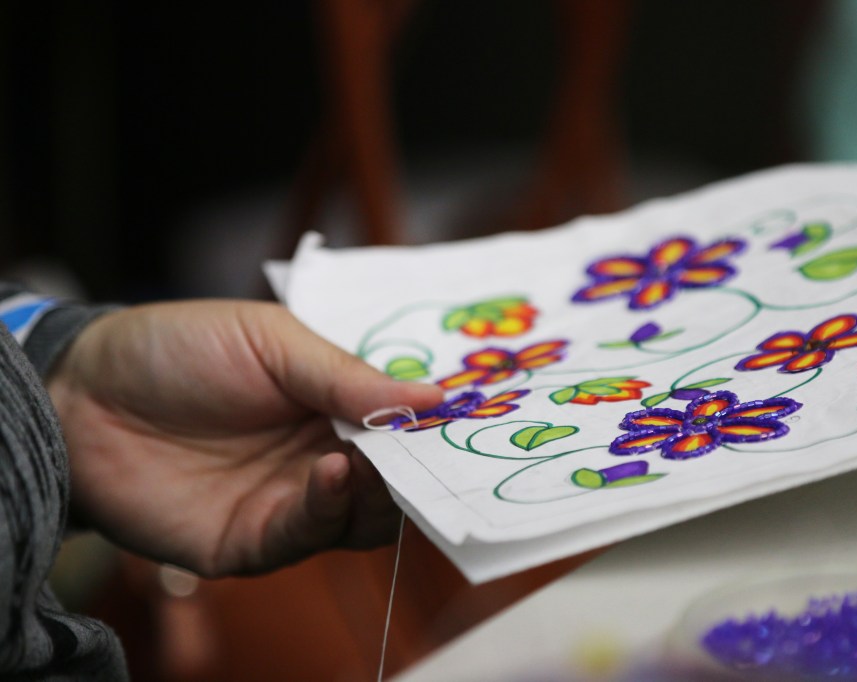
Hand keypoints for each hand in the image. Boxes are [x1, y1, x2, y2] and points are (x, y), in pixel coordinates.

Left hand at [47, 300, 441, 576]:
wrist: (79, 393)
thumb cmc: (176, 349)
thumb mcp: (271, 341)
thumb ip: (348, 376)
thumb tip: (434, 398)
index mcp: (331, 405)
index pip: (401, 427)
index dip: (434, 426)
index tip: (470, 416)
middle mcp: (320, 458)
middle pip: (396, 481)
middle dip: (421, 468)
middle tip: (440, 449)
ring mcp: (289, 503)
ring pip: (365, 519)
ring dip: (382, 492)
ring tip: (375, 457)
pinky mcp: (252, 543)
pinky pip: (308, 536)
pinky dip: (330, 508)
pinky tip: (332, 471)